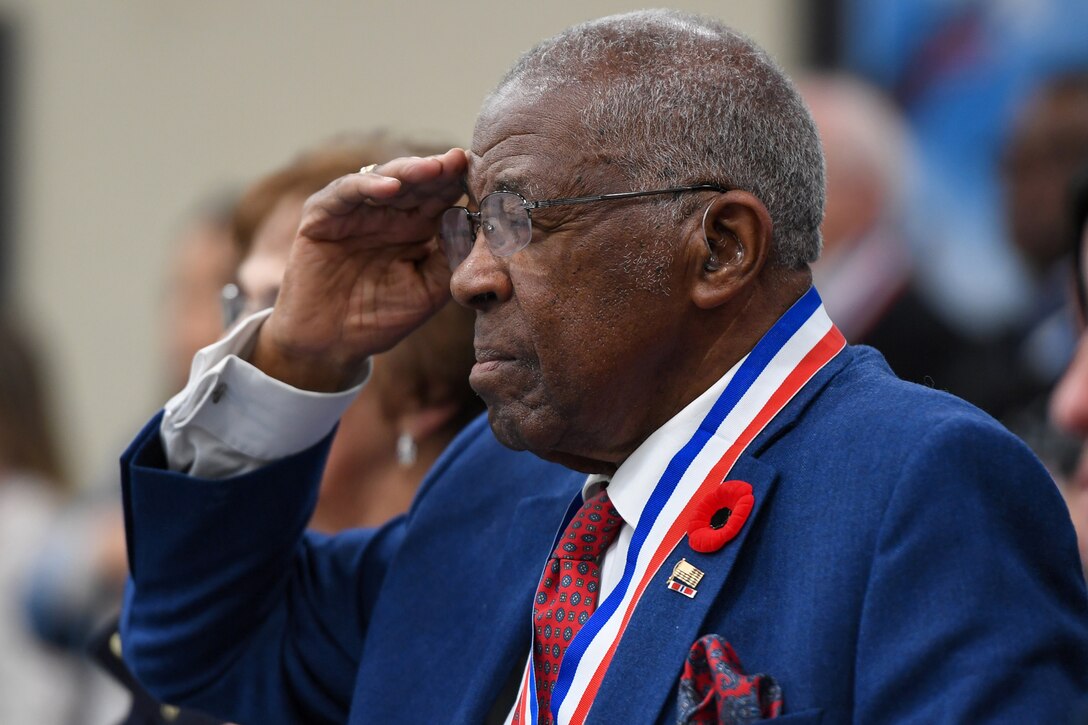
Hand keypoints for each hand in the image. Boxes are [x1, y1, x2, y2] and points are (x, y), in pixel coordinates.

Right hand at [250, 149, 468, 391]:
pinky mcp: (322, 216)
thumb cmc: (381, 317)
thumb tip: (476, 224)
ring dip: (409, 172)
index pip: (441, 197)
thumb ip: (451, 259)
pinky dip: (366, 186)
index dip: (460, 186)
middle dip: (440, 171)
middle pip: (418, 183)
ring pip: (384, 179)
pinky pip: (344, 193)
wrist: (332, 344)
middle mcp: (388, 213)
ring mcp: (355, 211)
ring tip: (434, 168)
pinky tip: (390, 187)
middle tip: (462, 161)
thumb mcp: (428, 290)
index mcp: (416, 227)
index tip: (485, 176)